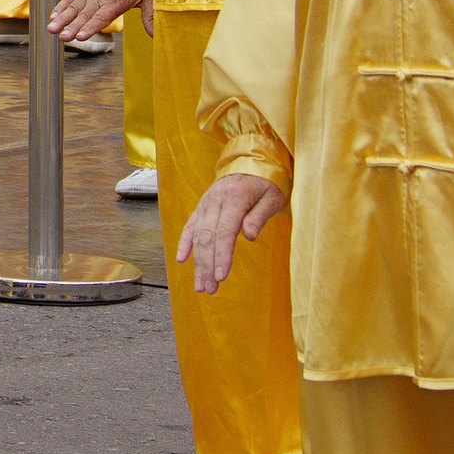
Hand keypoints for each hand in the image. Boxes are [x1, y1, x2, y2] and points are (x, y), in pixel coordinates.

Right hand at [50, 0, 150, 41]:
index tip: (80, 37)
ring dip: (62, 19)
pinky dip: (60, 7)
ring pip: (73, 8)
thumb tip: (155, 34)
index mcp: (115, 2)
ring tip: (52, 29)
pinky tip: (53, 17)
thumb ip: (151, 15)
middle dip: (72, 27)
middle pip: (84, 15)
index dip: (90, 28)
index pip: (101, 17)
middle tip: (62, 37)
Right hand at [177, 174, 286, 294]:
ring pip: (197, 236)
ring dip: (197, 262)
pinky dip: (184, 243)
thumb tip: (249, 235)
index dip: (222, 255)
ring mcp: (205, 204)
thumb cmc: (265, 183)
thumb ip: (260, 216)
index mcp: (233, 199)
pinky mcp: (201, 208)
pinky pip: (189, 227)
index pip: (225, 231)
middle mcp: (214, 202)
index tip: (221, 276)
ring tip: (201, 285)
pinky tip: (181, 260)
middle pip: (207, 238)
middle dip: (207, 266)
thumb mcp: (272, 197)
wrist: (249, 163)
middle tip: (209, 289)